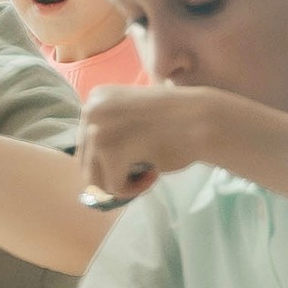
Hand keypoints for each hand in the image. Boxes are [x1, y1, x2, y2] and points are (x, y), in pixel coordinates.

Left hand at [77, 82, 227, 201]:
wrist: (202, 118)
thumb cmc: (175, 123)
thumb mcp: (130, 120)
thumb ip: (109, 136)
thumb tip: (89, 181)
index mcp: (95, 98)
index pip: (85, 145)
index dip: (111, 160)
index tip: (139, 153)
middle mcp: (91, 109)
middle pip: (86, 163)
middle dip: (116, 174)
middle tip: (145, 168)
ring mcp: (98, 128)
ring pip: (95, 179)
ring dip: (122, 183)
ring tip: (147, 172)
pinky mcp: (110, 148)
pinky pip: (113, 187)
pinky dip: (134, 189)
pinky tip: (152, 174)